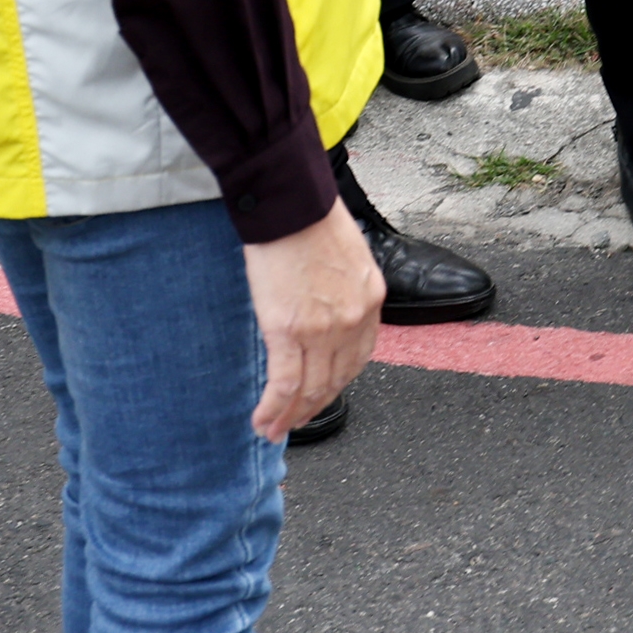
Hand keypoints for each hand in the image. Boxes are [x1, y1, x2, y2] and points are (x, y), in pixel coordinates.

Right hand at [244, 204, 386, 439]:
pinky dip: (273, 408)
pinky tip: (262, 420)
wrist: (291, 203)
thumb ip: (344, 291)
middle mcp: (352, 320)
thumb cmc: (311, 218)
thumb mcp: (348, 258)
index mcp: (370, 300)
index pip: (358, 357)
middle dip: (313, 406)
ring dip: (290, 416)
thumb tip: (325, 309)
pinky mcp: (289, 330)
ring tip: (274, 429)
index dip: (338, 382)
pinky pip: (283, 383)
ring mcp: (322, 329)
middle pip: (335, 379)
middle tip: (295, 421)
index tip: (321, 394)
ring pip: (309, 389)